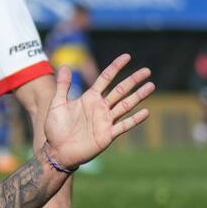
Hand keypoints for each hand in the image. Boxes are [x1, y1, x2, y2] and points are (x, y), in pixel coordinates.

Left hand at [44, 54, 154, 168]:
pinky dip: (134, 119)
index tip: (127, 56)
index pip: (105, 79)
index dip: (116, 67)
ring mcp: (105, 121)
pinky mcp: (107, 135)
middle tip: (147, 70)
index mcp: (89, 98)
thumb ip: (63, 86)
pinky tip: (146, 112)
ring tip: (151, 86)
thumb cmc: (56, 128)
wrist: (57, 150)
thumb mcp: (57, 104)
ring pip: (125, 105)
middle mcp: (100, 107)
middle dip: (133, 80)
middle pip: (120, 90)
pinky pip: (123, 126)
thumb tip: (65, 66)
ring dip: (138, 96)